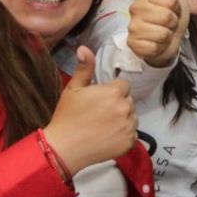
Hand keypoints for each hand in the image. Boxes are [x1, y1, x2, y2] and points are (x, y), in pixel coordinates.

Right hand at [43, 46, 137, 173]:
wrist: (64, 148)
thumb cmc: (67, 117)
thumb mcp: (73, 89)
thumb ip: (84, 68)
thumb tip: (84, 48)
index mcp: (114, 92)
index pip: (123, 86)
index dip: (112, 92)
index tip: (99, 100)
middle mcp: (125, 107)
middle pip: (128, 101)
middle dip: (118, 104)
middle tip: (99, 114)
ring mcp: (129, 126)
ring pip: (132, 117)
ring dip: (123, 119)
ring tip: (103, 126)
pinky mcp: (130, 142)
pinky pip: (132, 134)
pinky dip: (124, 135)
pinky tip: (108, 137)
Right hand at [126, 0, 190, 66]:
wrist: (169, 41)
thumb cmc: (172, 15)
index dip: (177, 7)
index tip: (172, 9)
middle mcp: (134, 7)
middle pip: (167, 16)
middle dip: (173, 22)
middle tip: (168, 22)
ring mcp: (132, 26)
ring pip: (161, 32)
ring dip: (168, 35)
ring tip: (164, 32)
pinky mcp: (133, 44)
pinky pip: (154, 46)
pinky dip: (160, 47)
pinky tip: (156, 43)